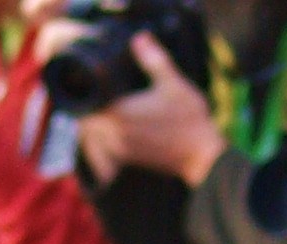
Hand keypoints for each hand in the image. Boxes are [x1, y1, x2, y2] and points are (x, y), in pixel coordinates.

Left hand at [86, 34, 226, 183]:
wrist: (200, 153)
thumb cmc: (188, 117)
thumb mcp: (172, 83)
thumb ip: (153, 59)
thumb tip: (139, 37)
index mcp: (118, 114)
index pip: (85, 108)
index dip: (86, 98)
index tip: (94, 89)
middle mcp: (112, 136)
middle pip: (85, 124)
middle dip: (90, 112)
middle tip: (100, 99)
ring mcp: (117, 151)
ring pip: (92, 139)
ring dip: (96, 128)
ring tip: (109, 114)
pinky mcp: (125, 162)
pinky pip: (102, 153)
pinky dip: (105, 141)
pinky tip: (119, 131)